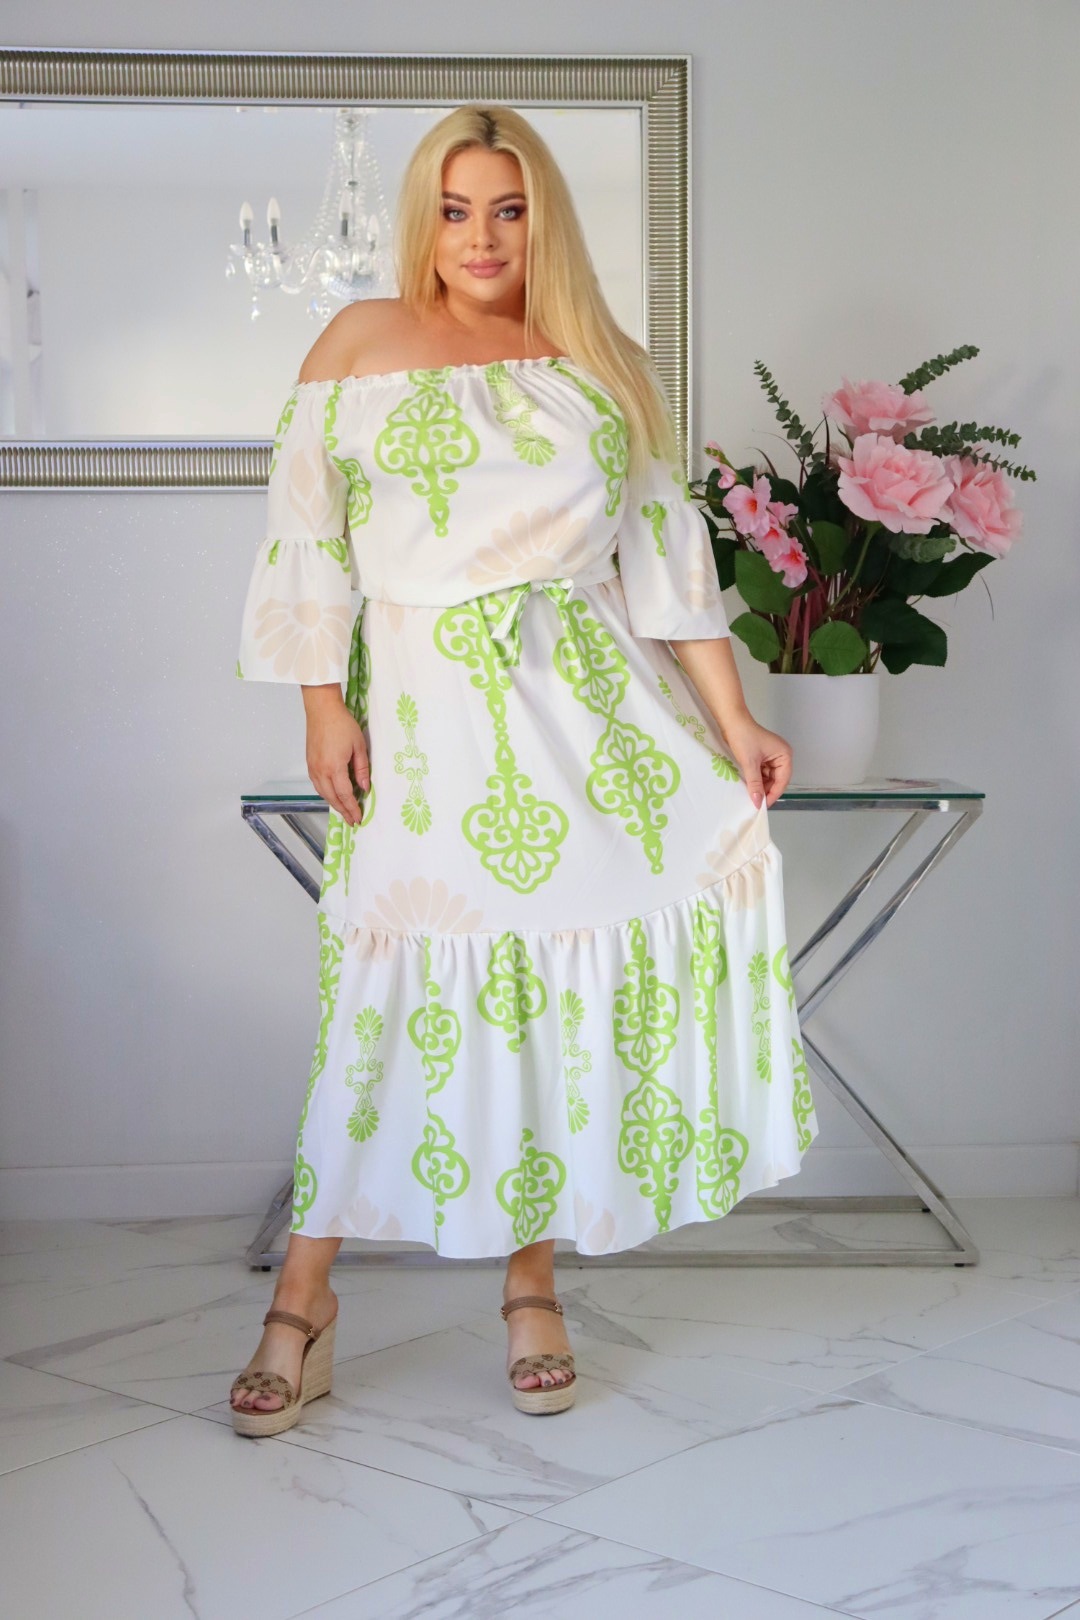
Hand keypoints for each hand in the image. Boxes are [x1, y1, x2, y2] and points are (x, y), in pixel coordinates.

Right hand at [304, 695, 369, 824]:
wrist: (322, 710)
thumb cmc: (342, 724)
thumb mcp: (359, 746)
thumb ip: (362, 769)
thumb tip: (364, 787)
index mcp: (334, 768)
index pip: (345, 795)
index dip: (352, 808)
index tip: (359, 817)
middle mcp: (321, 771)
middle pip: (333, 798)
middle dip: (343, 811)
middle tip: (352, 820)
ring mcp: (313, 768)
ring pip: (323, 793)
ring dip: (334, 804)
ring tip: (344, 811)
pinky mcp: (310, 764)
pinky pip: (317, 785)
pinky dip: (326, 794)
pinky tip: (333, 795)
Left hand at [721, 712, 791, 808]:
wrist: (731, 722)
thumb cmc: (744, 738)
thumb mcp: (750, 764)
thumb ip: (755, 784)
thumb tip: (757, 802)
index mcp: (785, 755)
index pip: (782, 781)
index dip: (773, 794)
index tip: (762, 806)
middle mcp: (782, 756)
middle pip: (777, 780)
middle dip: (766, 791)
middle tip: (756, 803)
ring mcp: (772, 756)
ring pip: (769, 778)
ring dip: (760, 786)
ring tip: (751, 796)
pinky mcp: (763, 757)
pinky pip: (762, 773)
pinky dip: (756, 780)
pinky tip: (749, 786)